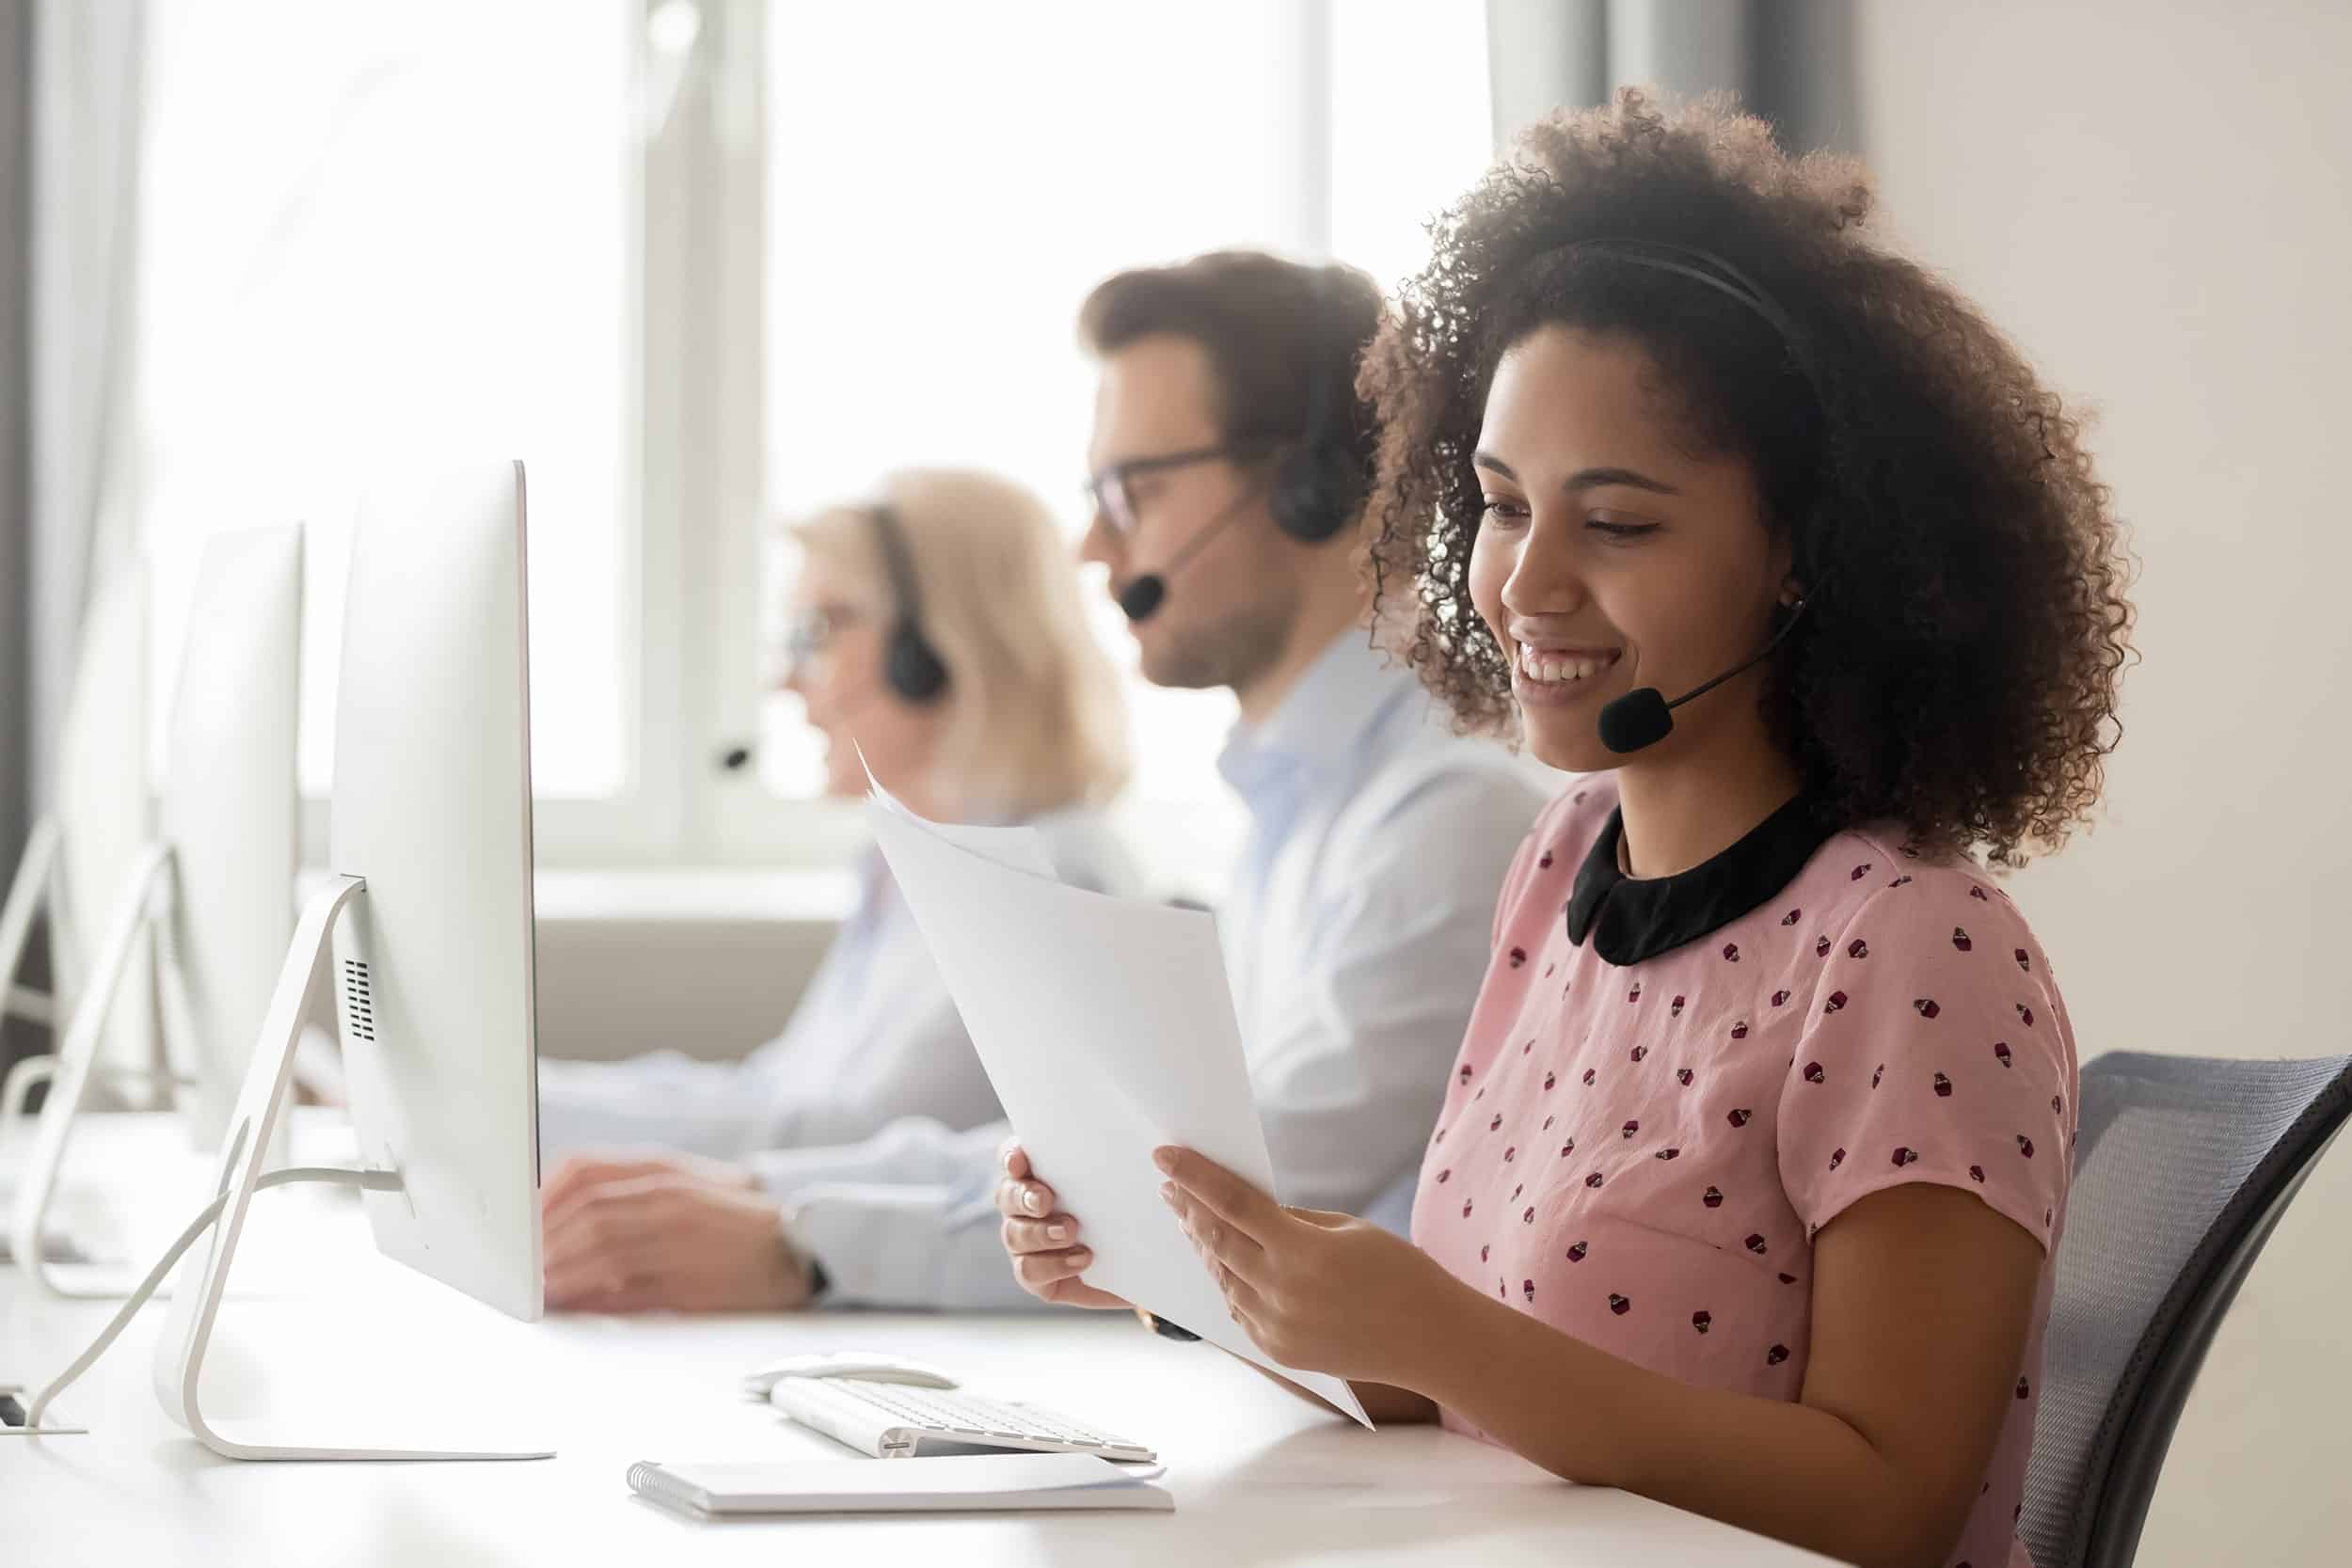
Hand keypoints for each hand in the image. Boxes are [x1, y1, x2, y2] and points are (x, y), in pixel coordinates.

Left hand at [540, 1151, 812, 1312]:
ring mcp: (680, 1240)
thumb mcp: (680, 1184)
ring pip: (602, 1250)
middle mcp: (669, 1198)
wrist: (795, 1245)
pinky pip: (628, 1290)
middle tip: (519, 1264)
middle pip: (587, 1213)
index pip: (584, 1170)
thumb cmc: (727, 1219)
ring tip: (536, 1287)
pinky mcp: (689, 1282)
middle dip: (544, 1242)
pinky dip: (592, 1297)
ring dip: (560, 1271)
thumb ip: (624, 1190)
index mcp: (663, 1170)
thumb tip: (556, 1212)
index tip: (520, 1222)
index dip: (542, 1196)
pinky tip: (572, 1303)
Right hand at [995, 1139, 1129, 1309]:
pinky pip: (1028, 1270)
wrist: (1142, 1261)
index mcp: (1040, 1174)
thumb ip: (1124, 1165)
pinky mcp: (1035, 1274)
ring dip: (1039, 1233)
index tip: (1020, 1162)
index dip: (1011, 1157)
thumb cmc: (1128, 1211)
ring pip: (1013, 1233)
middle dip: (1023, 1196)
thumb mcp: (1129, 1184)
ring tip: (1070, 1232)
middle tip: (1045, 1201)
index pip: (1012, 1157)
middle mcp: (1024, 1205)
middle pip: (1006, 1194)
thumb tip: (1155, 1150)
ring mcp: (1024, 1241)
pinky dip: (1053, 1264)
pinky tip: (1081, 1259)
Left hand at [1156, 1145, 1458, 1385]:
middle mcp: (1282, 1291)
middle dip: (1187, 1208)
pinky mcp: (1278, 1351)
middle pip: (1216, 1240)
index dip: (1194, 1177)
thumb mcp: (1348, 1229)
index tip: (1164, 1156)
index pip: (1232, 1204)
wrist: (1431, 1340)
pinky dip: (1226, 1281)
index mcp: (1303, 1251)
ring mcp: (1277, 1326)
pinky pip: (1238, 1309)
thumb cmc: (1400, 1273)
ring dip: (1203, 1246)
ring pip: (1222, 1277)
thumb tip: (1247, 1208)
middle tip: (1169, 1185)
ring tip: (1189, 1219)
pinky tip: (1221, 1262)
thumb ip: (1292, 1220)